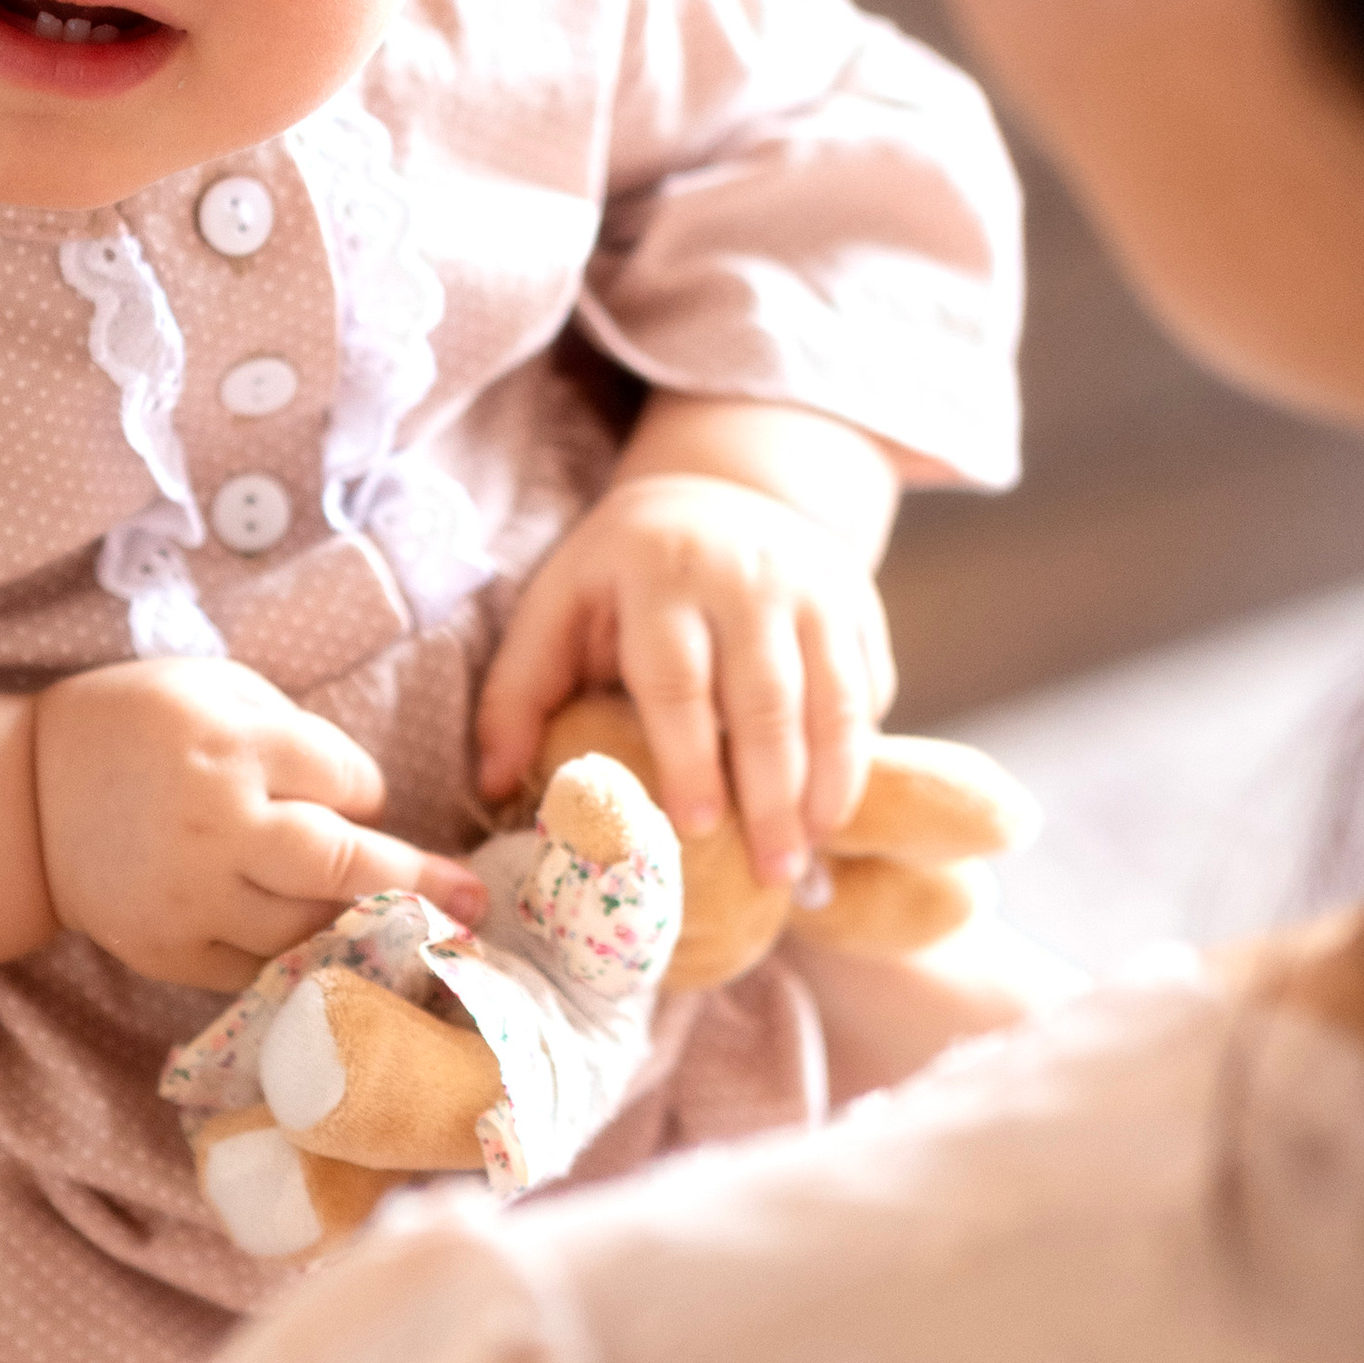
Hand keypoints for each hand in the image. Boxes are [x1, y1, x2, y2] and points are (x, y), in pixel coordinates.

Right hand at [35, 656, 485, 992]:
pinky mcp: (168, 949)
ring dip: (360, 926)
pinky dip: (300, 964)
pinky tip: (332, 958)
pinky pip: (257, 968)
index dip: (362, 791)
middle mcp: (217, 822)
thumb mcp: (209, 686)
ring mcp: (191, 895)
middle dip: (419, 884)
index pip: (348, 781)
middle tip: (476, 904)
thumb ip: (289, 729)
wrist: (23, 802)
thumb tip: (364, 798)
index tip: (355, 799)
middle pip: (342, 865)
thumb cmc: (132, 726)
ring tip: (409, 930)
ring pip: (307, 926)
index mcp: (232, 742)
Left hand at [475, 471, 896, 882]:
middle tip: (771, 872)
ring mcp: (814, 581)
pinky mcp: (858, 598)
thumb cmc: (621, 575)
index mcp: (658, 571)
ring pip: (834, 697)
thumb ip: (520, 690)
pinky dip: (858, 750)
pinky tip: (837, 806)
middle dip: (772, 794)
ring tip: (811, 853)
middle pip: (766, 698)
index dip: (689, 758)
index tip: (695, 830)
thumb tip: (495, 784)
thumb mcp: (558, 606)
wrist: (715, 491)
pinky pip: (868, 684)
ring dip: (830, 785)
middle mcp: (745, 571)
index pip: (678, 678)